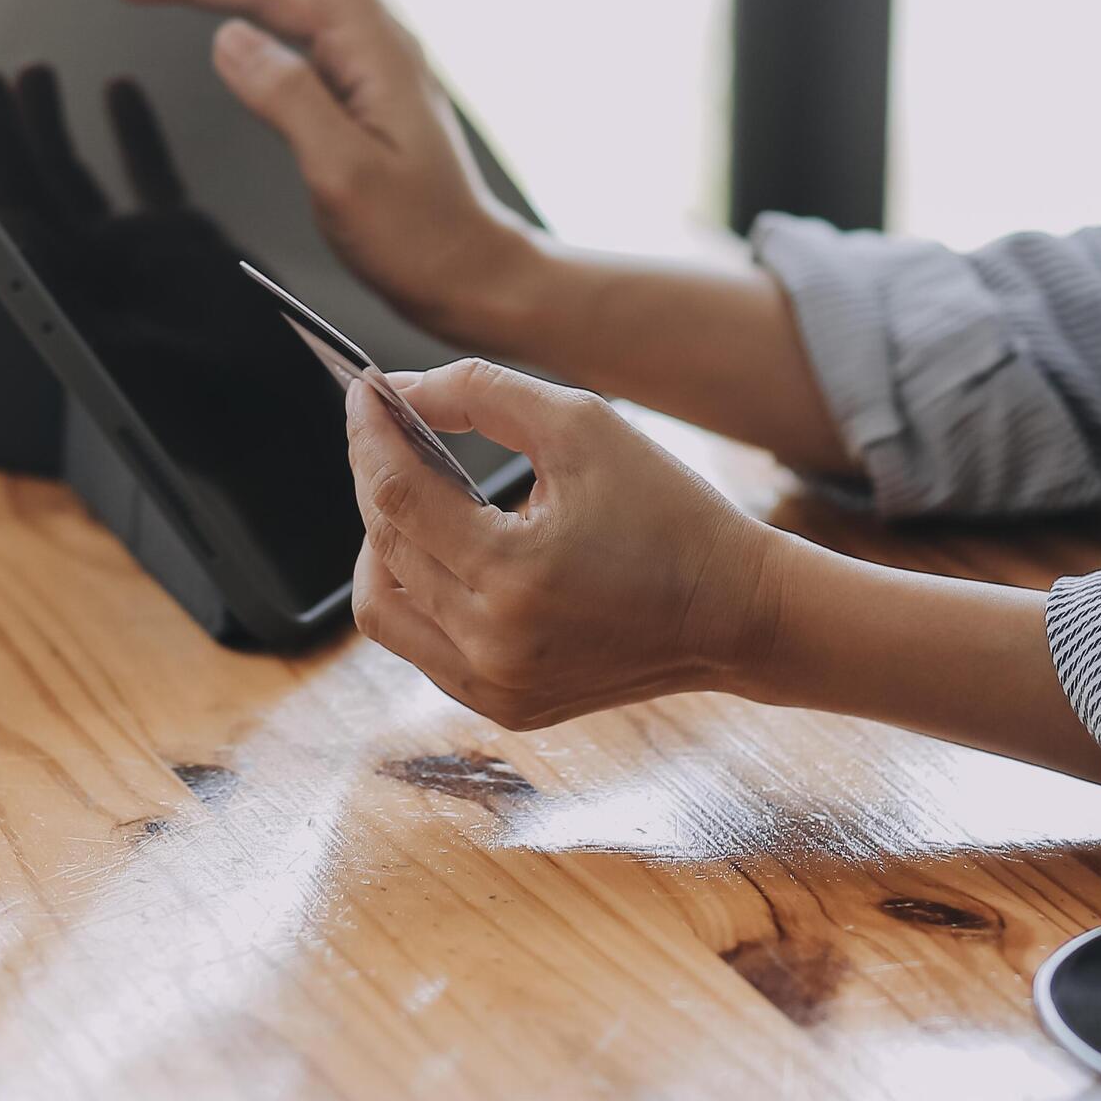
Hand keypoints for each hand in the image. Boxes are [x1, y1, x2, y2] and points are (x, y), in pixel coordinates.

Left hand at [0, 62, 354, 531]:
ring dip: (56, 129)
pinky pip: (151, 180)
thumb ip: (71, 296)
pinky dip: (135, 135)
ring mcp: (138, 256)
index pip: (16, 209)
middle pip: (39, 185)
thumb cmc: (208, 414)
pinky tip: (119, 92)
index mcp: (68, 294)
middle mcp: (94, 271)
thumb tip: (13, 231)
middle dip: (14, 128)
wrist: (278, 425)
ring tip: (36, 77)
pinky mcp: (188, 248)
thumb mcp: (129, 357)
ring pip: (82, 179)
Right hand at [103, 0, 539, 345]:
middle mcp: (376, 46)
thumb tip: (228, 38)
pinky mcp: (361, 93)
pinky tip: (224, 19)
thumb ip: (287, 98)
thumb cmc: (421, 237)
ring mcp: (369, 67)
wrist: (469, 275)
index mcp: (378, 51)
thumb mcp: (344, 173)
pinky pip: (297, 31)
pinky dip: (249, 14)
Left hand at [345, 358, 793, 727]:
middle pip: (382, 548)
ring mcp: (493, 687)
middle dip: (372, 479)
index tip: (364, 393)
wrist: (736, 613)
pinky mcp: (503, 707)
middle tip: (386, 432)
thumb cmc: (670, 513)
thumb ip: (481, 393)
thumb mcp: (582, 425)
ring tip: (411, 497)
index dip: (369, 436)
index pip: (397, 496)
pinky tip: (443, 553)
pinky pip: (419, 648)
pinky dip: (415, 594)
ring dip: (381, 544)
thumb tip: (400, 392)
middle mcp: (491, 646)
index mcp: (512, 575)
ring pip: (382, 609)